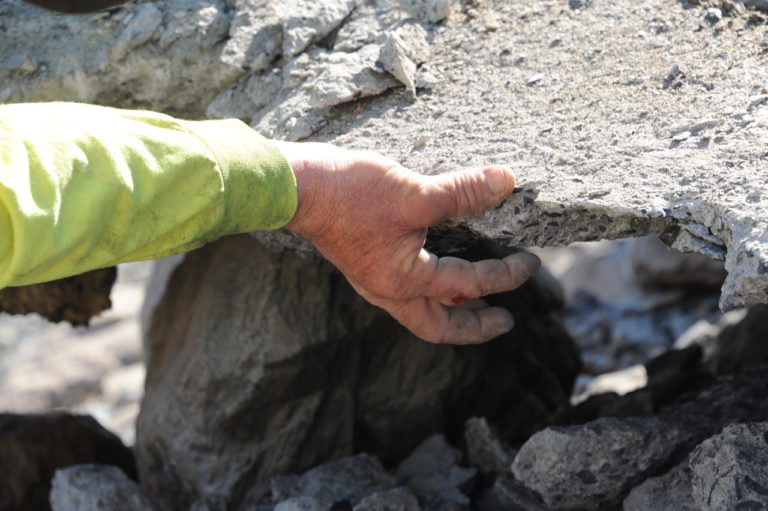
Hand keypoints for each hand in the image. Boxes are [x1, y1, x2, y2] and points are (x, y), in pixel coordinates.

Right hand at [274, 141, 540, 344]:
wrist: (296, 187)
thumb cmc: (350, 194)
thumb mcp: (414, 192)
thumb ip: (462, 191)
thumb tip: (506, 181)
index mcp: (404, 282)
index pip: (468, 284)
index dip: (504, 275)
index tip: (530, 263)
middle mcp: (388, 291)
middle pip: (438, 326)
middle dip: (474, 327)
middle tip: (505, 320)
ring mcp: (374, 280)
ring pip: (420, 311)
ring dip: (452, 311)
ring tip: (477, 302)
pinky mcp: (365, 264)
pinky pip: (407, 291)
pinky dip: (431, 290)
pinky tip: (439, 269)